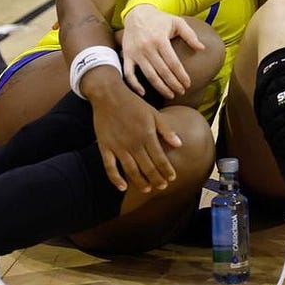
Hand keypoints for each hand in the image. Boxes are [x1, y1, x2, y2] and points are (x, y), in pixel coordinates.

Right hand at [86, 77, 182, 192]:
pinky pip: (109, 167)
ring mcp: (118, 146)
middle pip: (147, 167)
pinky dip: (115, 179)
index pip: (160, 158)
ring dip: (140, 182)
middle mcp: (133, 143)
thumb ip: (166, 130)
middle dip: (156, 179)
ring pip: (130, 170)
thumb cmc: (133, 103)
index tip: (172, 178)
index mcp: (147, 134)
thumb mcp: (153, 113)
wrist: (108, 95)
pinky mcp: (105, 147)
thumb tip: (179, 144)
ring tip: (148, 189)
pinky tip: (122, 187)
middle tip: (162, 187)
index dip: (167, 170)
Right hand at [119, 5, 205, 98]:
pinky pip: (128, 74)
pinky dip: (134, 85)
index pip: (173, 63)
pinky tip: (143, 93)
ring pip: (149, 75)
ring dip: (160, 87)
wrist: (137, 13)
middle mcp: (148, 47)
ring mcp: (136, 53)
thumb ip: (190, 35)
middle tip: (181, 92)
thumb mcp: (177, 22)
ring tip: (170, 95)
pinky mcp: (127, 56)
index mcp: (160, 40)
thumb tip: (202, 48)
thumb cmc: (160, 19)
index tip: (188, 84)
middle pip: (163, 71)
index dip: (181, 75)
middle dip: (174, 84)